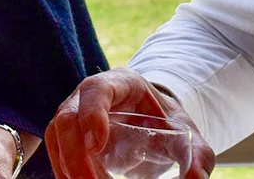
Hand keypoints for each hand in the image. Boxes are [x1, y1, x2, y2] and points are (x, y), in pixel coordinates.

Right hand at [45, 68, 213, 178]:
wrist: (153, 125)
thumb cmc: (167, 124)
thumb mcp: (186, 135)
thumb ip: (197, 156)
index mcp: (121, 83)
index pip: (97, 90)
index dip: (92, 114)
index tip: (96, 145)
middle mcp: (89, 96)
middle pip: (67, 117)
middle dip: (74, 154)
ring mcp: (74, 115)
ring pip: (56, 136)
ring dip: (67, 167)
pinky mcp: (68, 138)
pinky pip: (57, 153)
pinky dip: (65, 173)